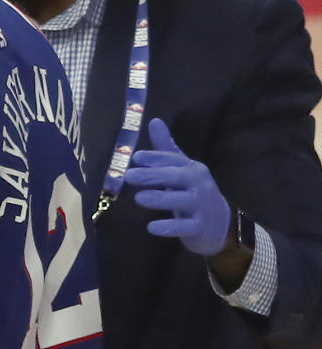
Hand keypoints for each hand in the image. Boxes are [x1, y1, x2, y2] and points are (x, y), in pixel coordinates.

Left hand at [123, 118, 230, 255]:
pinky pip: (184, 227)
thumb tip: (154, 121)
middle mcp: (198, 184)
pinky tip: (152, 227)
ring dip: (160, 198)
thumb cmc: (192, 193)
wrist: (219, 224)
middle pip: (176, 177)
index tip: (136, 158)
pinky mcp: (199, 227)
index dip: (156, 158)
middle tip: (129, 176)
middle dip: (153, 175)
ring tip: (139, 198)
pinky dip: (169, 227)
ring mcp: (200, 206)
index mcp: (192, 169)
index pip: (174, 160)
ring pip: (180, 201)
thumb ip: (166, 150)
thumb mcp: (181, 170)